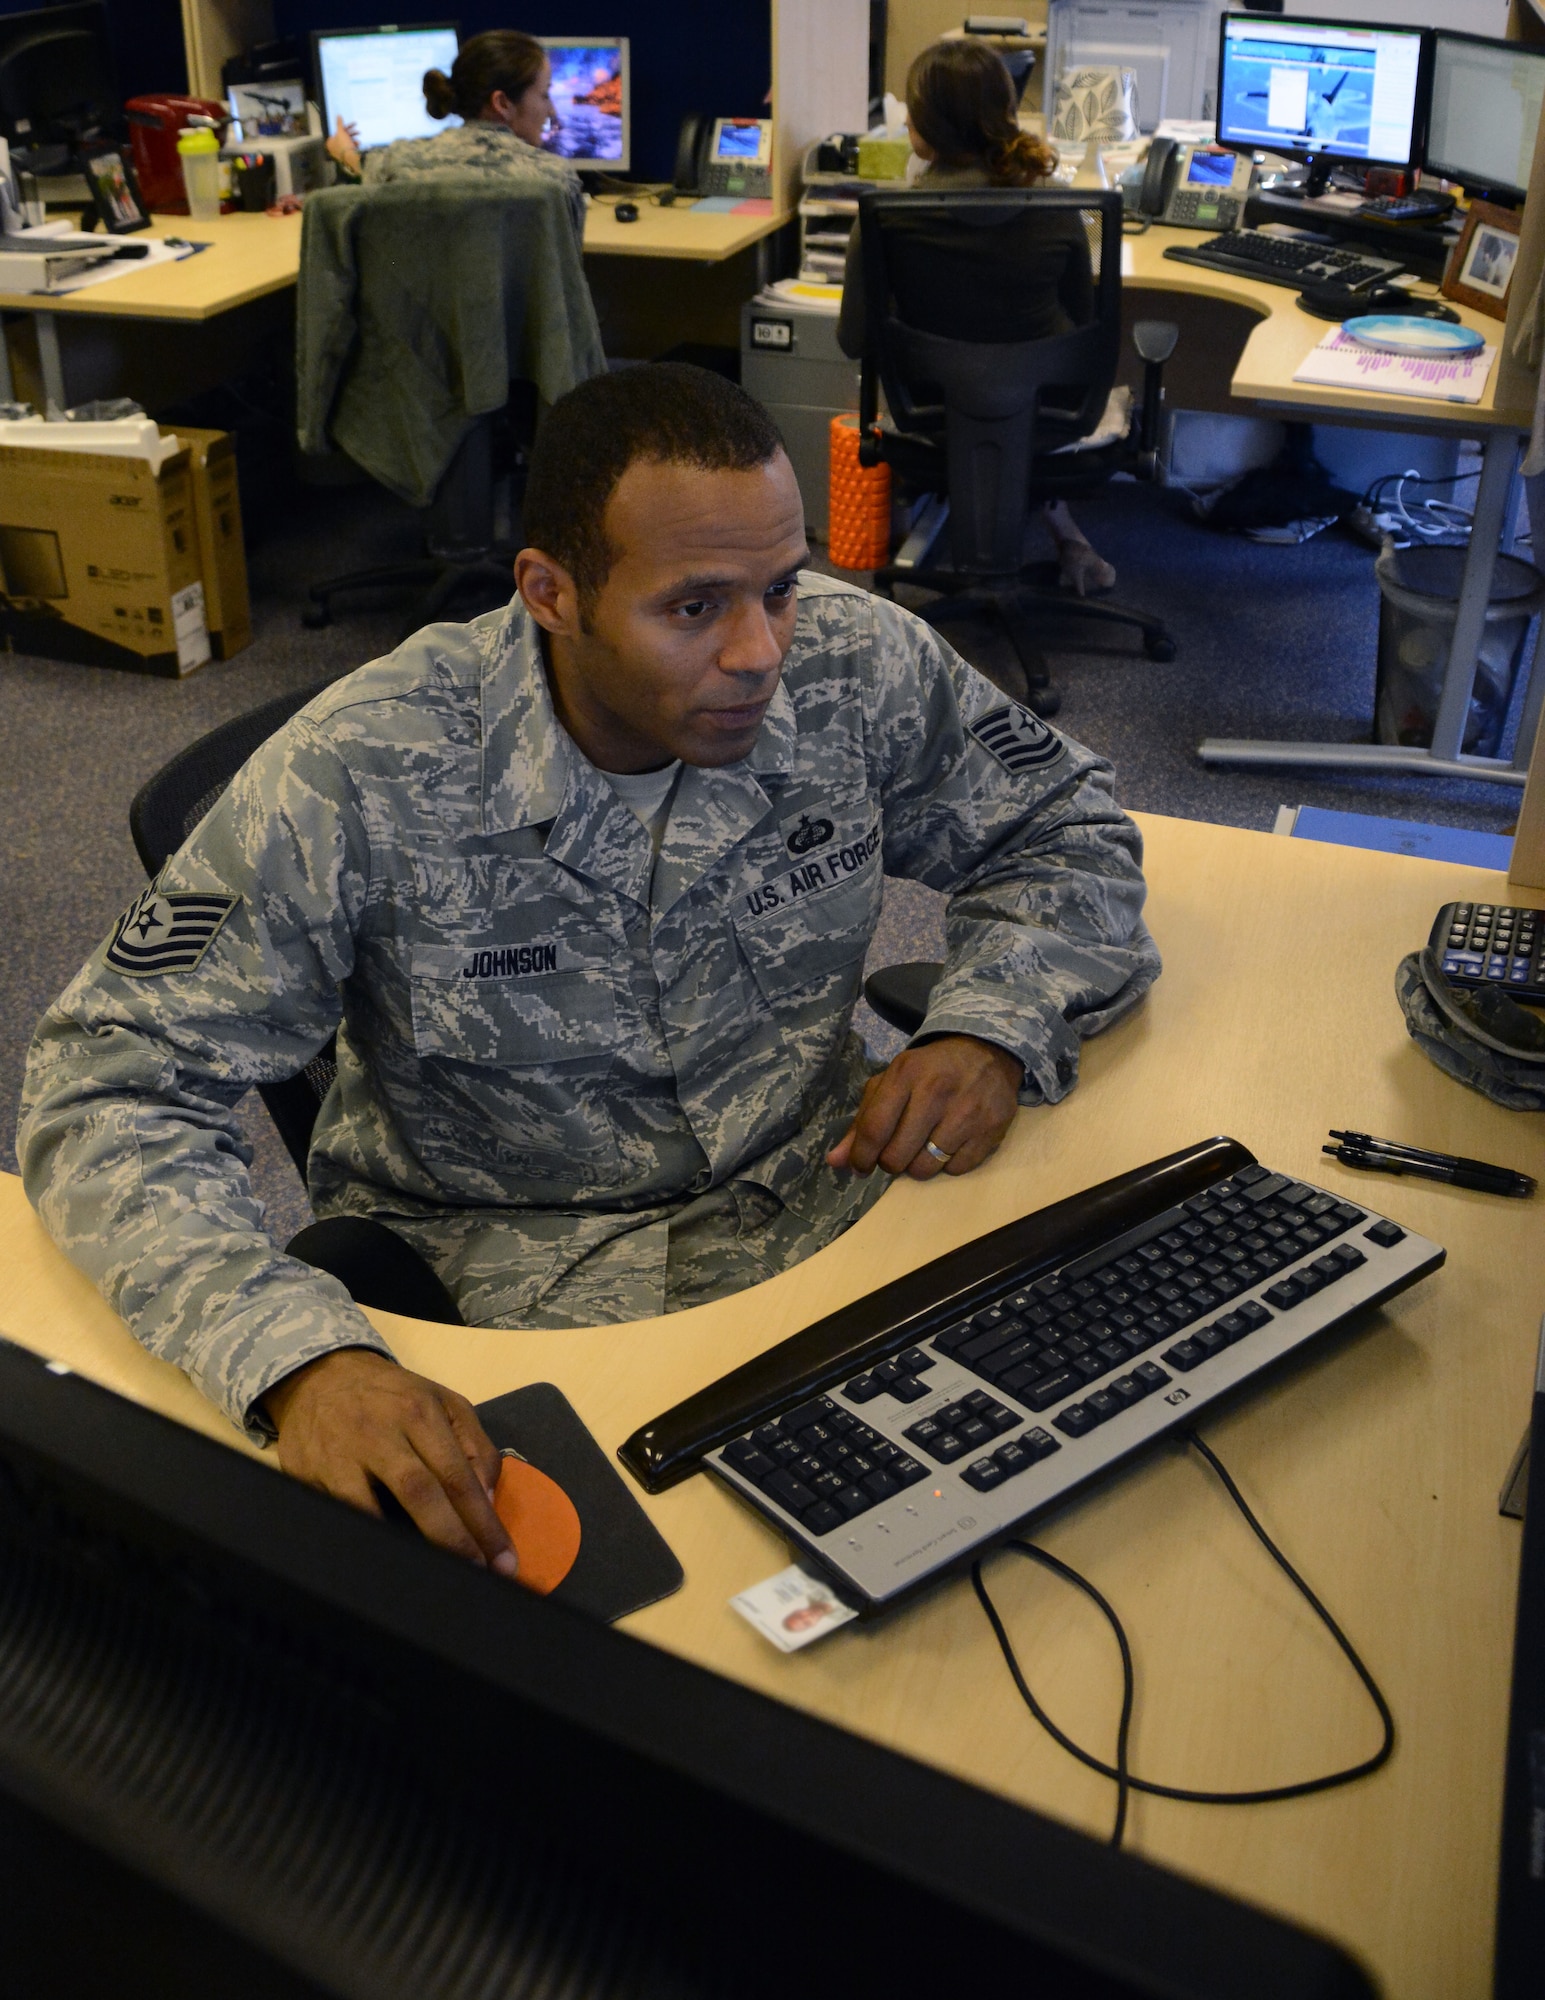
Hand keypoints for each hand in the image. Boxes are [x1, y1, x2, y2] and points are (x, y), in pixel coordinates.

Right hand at [263, 1348, 517, 1575]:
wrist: (320, 1375)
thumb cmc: (393, 1397)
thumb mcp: (444, 1403)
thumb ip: (475, 1447)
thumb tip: (489, 1501)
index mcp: (420, 1413)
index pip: (459, 1475)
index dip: (483, 1522)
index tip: (504, 1561)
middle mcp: (380, 1432)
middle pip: (421, 1493)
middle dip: (453, 1540)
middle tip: (476, 1577)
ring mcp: (339, 1455)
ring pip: (372, 1509)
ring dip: (403, 1548)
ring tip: (433, 1579)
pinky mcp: (307, 1474)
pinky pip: (336, 1515)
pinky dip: (359, 1540)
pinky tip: (381, 1565)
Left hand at [325, 116, 360, 174]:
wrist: (350, 158)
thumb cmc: (344, 144)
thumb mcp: (341, 131)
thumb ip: (339, 123)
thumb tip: (338, 115)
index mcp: (330, 142)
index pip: (337, 132)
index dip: (345, 128)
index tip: (352, 126)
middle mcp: (333, 148)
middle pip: (343, 137)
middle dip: (351, 133)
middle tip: (358, 131)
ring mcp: (340, 153)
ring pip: (347, 143)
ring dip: (354, 139)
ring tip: (359, 139)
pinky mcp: (346, 156)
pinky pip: (350, 148)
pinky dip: (354, 145)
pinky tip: (358, 144)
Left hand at [826, 1035, 1022, 1180]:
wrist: (987, 1051)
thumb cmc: (930, 1070)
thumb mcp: (892, 1083)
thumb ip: (862, 1122)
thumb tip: (835, 1162)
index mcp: (905, 1074)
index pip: (874, 1130)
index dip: (861, 1157)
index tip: (860, 1166)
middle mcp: (936, 1091)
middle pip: (896, 1156)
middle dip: (890, 1163)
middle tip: (896, 1153)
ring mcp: (967, 1111)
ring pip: (925, 1168)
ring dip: (918, 1167)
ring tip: (922, 1148)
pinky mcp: (991, 1128)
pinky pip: (956, 1170)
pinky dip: (948, 1165)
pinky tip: (949, 1145)